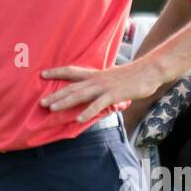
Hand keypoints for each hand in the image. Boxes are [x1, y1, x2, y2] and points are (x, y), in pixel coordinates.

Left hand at [39, 56, 165, 124]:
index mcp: (95, 74)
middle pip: (72, 87)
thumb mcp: (113, 78)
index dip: (56, 72)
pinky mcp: (114, 94)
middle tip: (41, 102)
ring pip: (80, 95)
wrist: (149, 71)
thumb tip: (96, 93)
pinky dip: (87, 112)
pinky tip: (78, 119)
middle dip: (56, 94)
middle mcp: (96, 79)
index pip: (72, 71)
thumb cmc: (132, 76)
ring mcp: (104, 87)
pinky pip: (98, 104)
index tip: (42, 74)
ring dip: (65, 102)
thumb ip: (102, 85)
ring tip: (52, 109)